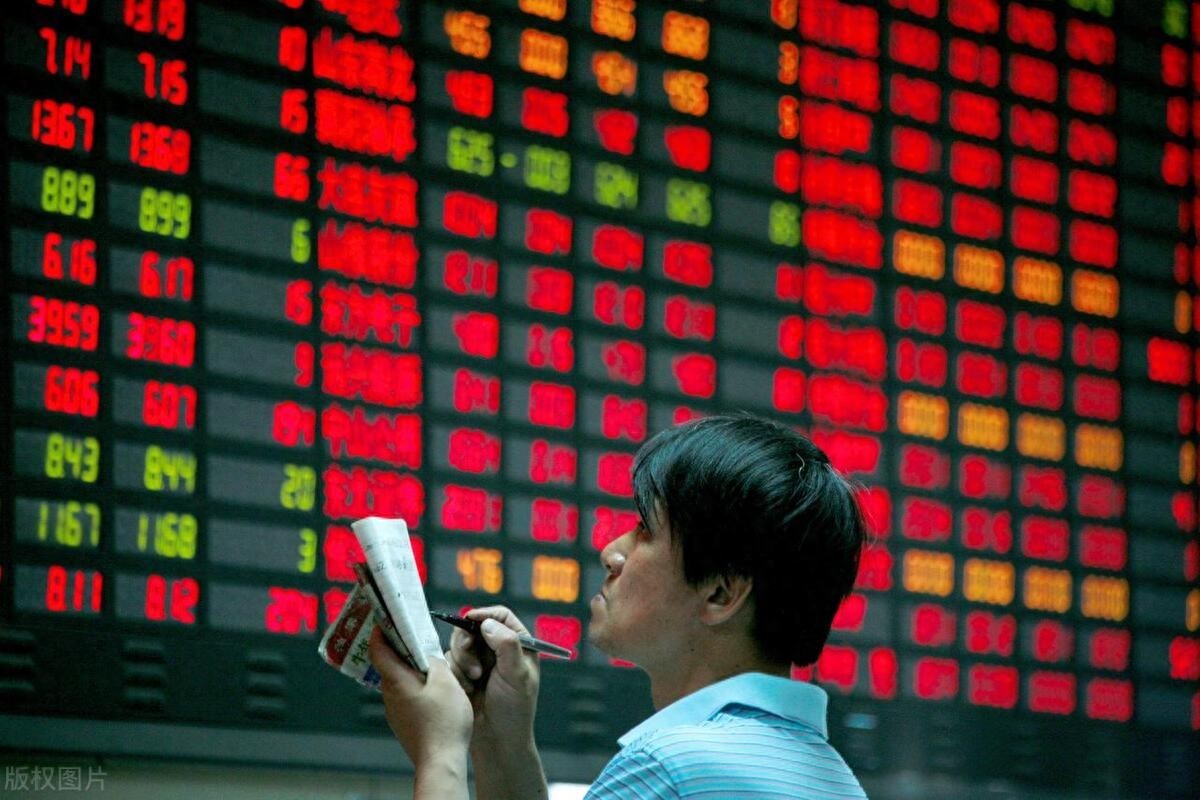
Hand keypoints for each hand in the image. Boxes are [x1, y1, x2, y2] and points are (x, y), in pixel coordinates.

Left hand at [369, 629, 473, 766]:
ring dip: (410, 670)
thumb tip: (428, 656)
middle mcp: (389, 696)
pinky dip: (414, 687)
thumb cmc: (443, 722)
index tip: (385, 620)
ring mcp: (395, 712)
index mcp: (396, 681)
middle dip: (400, 649)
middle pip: (389, 665)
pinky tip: (432, 691)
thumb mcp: (446, 682)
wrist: (440, 760)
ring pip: (398, 682)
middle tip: (415, 637)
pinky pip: (405, 697)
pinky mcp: (403, 723)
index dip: (380, 632)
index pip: (378, 650)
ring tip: (430, 664)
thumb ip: (436, 663)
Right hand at [446, 606, 540, 744]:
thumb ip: (506, 645)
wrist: (496, 742)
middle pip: (473, 626)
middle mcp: (497, 649)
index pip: (501, 616)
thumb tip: (488, 623)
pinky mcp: (462, 674)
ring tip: (474, 681)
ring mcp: (479, 661)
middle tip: (474, 664)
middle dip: (469, 643)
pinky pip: (449, 662)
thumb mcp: (516, 675)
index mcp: (518, 644)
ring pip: (458, 644)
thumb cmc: (514, 710)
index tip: (470, 619)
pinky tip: (467, 690)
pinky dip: (456, 674)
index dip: (485, 614)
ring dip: (463, 661)